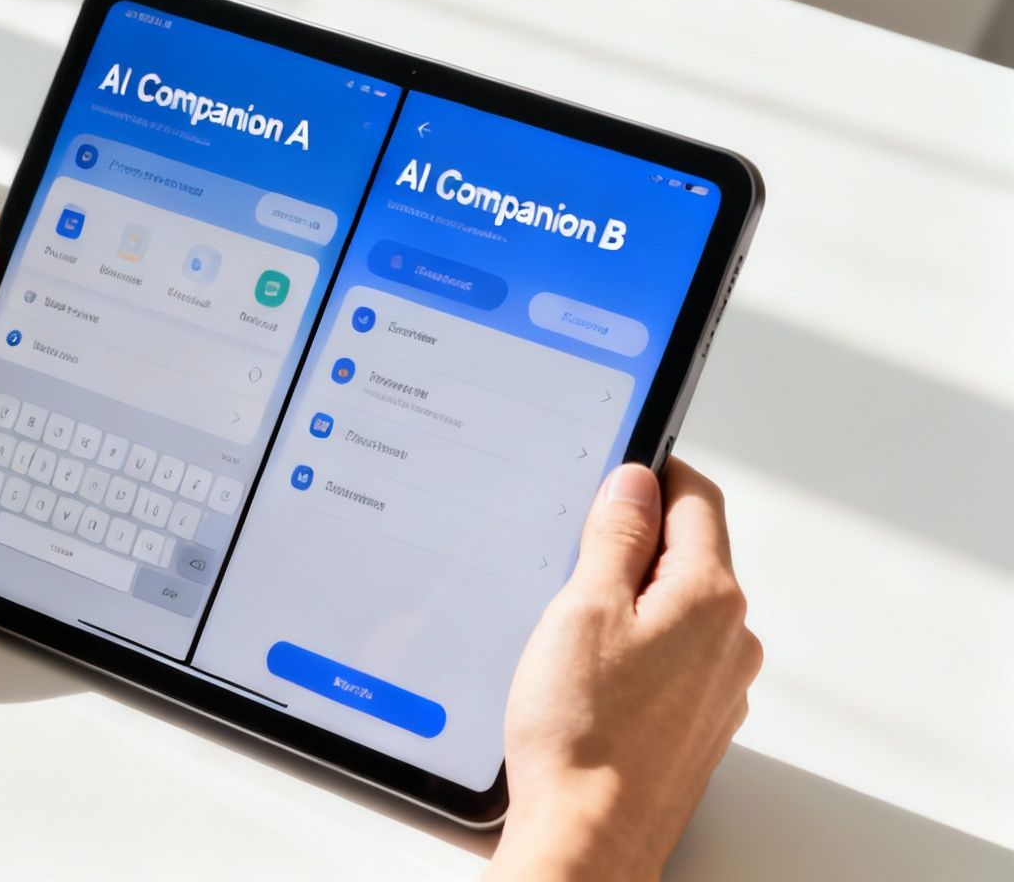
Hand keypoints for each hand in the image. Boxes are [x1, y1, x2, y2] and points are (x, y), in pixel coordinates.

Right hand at [487, 458, 762, 881]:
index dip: (653, 472)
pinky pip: (671, 656)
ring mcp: (720, 685)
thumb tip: (636, 480)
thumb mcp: (583, 607)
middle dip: (635, 538)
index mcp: (709, 596)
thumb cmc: (582, 732)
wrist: (589, 833)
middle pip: (690, 552)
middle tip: (571, 545)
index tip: (617, 466)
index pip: (696, 498)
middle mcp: (730, 638)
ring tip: (568, 619)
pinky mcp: (697, 722)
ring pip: (678, 608)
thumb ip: (616, 535)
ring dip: (632, 596)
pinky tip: (585, 669)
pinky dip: (634, 646)